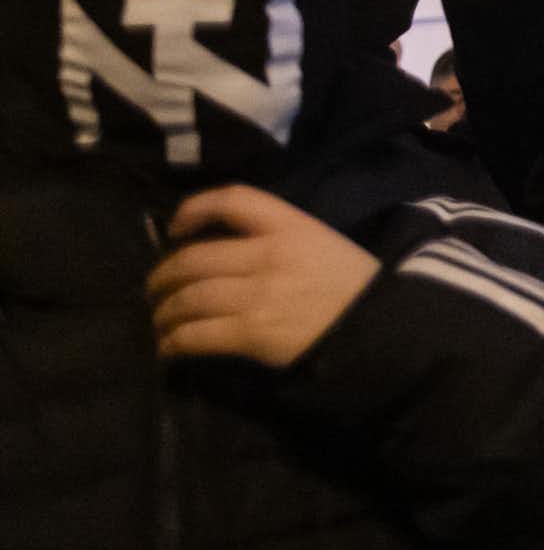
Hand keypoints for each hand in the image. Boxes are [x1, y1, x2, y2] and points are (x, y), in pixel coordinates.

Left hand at [147, 186, 381, 367]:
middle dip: (163, 277)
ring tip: (161, 322)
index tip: (176, 228)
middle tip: (155, 291)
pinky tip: (170, 349)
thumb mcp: (320, 243)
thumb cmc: (351, 286)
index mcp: (290, 226)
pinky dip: (175, 343)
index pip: (232, 200)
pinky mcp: (254, 333)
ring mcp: (259, 295)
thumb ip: (275, 239)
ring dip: (165, 313)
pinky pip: (197, 336)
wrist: (381, 328)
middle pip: (194, 259)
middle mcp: (269, 255)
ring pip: (188, 299)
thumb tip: (222, 252)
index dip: (194, 209)